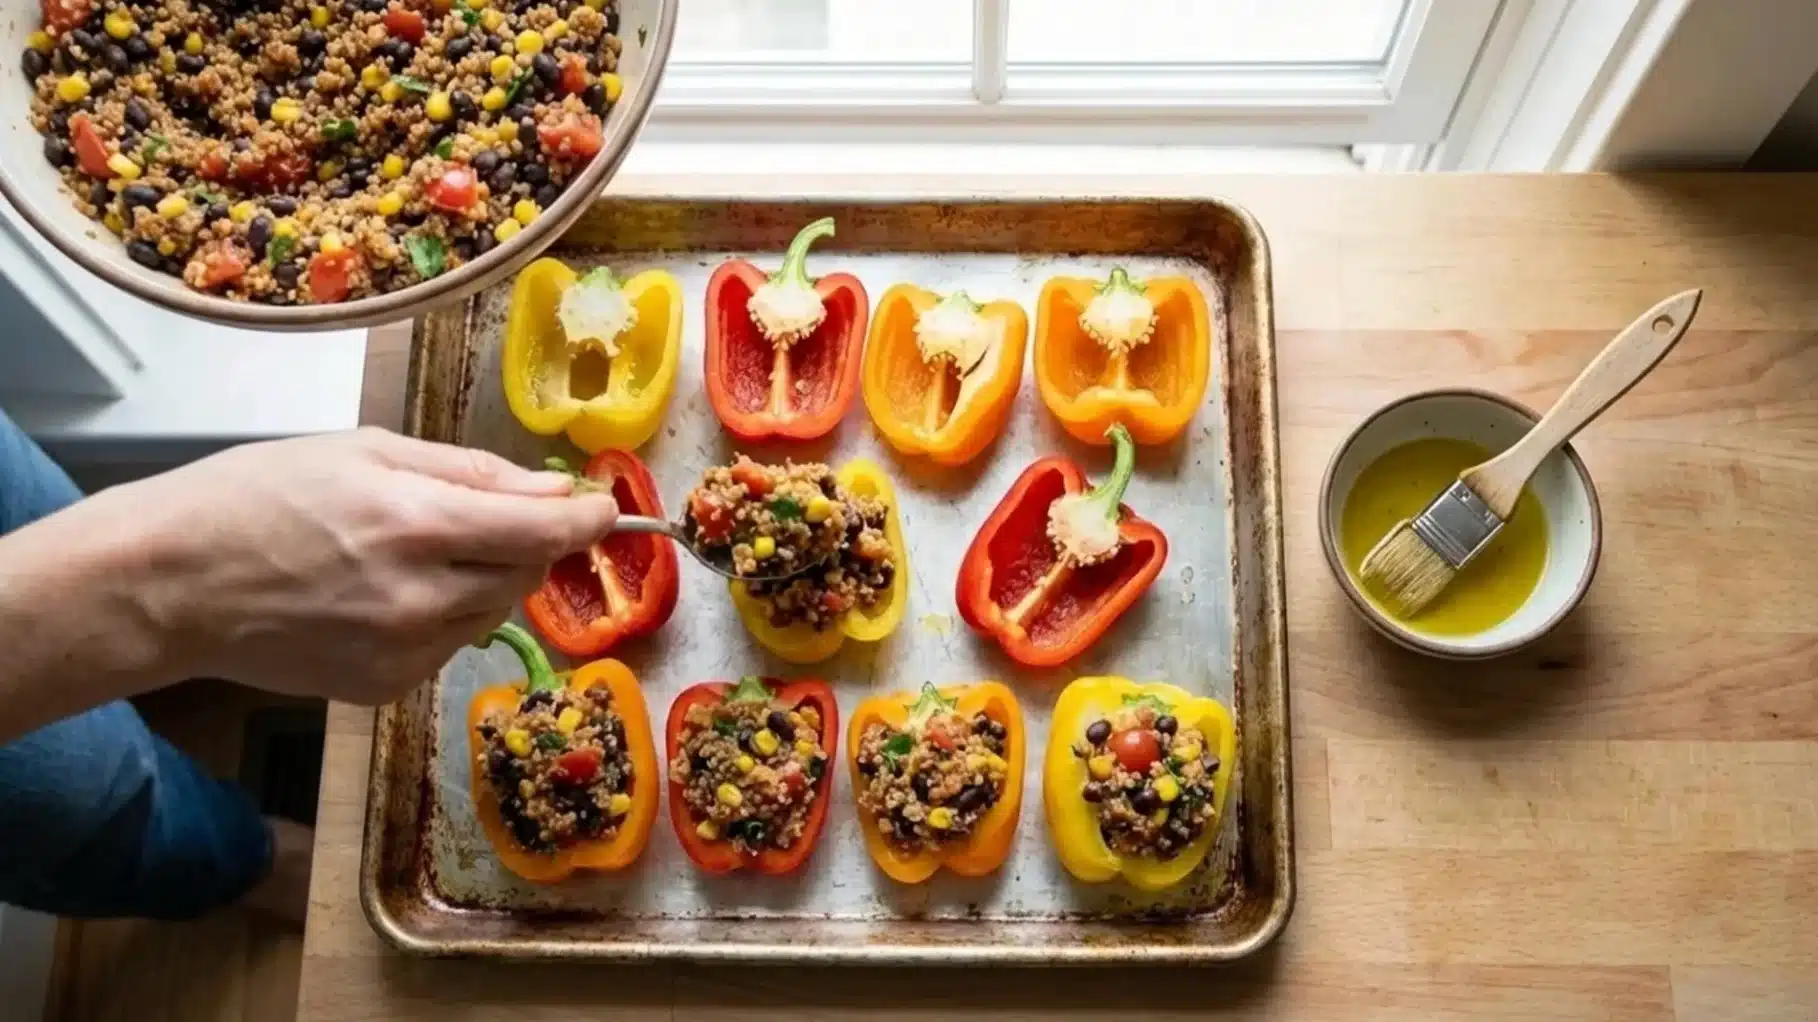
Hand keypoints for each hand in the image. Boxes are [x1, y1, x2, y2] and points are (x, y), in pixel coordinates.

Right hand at [87, 428, 616, 703]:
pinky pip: (450, 645)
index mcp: (419, 525)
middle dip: (524, 542)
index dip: (589, 518)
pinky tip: (380, 594)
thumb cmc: (256, 497)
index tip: (604, 506)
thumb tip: (554, 490)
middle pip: (528, 575)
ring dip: (481, 579)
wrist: (169, 585)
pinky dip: (440, 616)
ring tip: (410, 552)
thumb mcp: (367, 452)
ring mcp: (406, 653)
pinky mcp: (388, 688)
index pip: (547, 532)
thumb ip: (472, 473)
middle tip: (473, 516)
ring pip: (493, 612)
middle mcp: (422, 600)